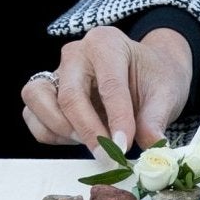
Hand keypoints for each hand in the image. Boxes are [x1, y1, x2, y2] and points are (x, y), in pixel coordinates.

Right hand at [21, 26, 192, 154]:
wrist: (144, 73)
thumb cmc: (153, 77)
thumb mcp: (165, 93)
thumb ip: (155, 120)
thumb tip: (152, 149)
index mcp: (106, 43)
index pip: (109, 85)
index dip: (117, 119)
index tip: (124, 147)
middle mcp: (75, 54)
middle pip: (69, 95)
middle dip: (88, 131)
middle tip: (109, 156)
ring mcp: (56, 72)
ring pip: (38, 100)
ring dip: (62, 130)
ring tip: (93, 144)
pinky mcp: (45, 93)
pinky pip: (33, 116)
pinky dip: (51, 133)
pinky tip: (79, 139)